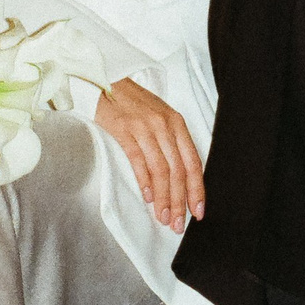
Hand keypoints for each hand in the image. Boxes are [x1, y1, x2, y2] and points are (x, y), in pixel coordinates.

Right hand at [95, 77, 205, 230]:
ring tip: (162, 216)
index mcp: (177, 124)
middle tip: (177, 223)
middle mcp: (165, 126)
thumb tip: (180, 179)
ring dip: (163, 197)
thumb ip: (171, 143)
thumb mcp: (160, 118)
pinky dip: (145, 181)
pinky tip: (147, 197)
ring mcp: (145, 128)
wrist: (107, 81)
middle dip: (179, 201)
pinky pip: (139, 160)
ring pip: (161, 170)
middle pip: (178, 170)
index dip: (197, 190)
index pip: (193, 163)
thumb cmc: (134, 104)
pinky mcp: (125, 130)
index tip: (197, 211)